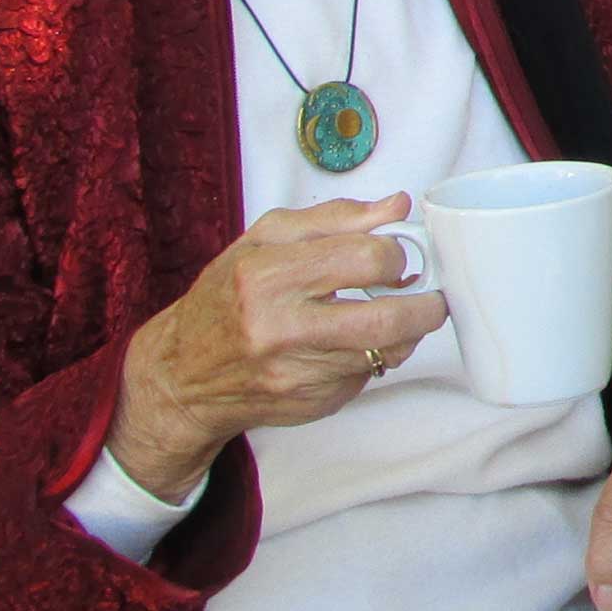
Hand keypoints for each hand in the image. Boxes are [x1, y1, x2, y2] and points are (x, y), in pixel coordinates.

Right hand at [107, 194, 446, 499]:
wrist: (183, 375)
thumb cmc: (225, 298)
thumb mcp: (264, 240)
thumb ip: (335, 218)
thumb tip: (396, 206)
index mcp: (267, 276)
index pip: (365, 258)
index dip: (395, 254)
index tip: (396, 255)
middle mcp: (280, 330)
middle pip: (388, 318)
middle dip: (425, 303)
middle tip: (428, 293)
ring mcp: (298, 374)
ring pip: (388, 351)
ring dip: (405, 331)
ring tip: (393, 313)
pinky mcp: (313, 404)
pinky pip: (368, 376)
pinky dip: (374, 357)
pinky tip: (352, 343)